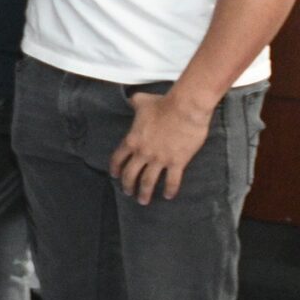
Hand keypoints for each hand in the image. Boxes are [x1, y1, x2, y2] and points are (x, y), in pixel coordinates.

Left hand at [112, 89, 210, 204]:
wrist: (185, 108)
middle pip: (130, 174)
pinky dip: (169, 190)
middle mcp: (143, 153)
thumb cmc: (164, 103)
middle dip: (127, 185)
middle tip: (128, 192)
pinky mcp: (177, 162)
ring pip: (148, 182)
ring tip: (143, 201)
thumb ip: (134, 102)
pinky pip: (171, 181)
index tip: (114, 176)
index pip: (118, 159)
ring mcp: (159, 159)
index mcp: (132, 140)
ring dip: (144, 193)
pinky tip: (168, 196)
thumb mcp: (143, 101)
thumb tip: (130, 98)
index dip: (115, 169)